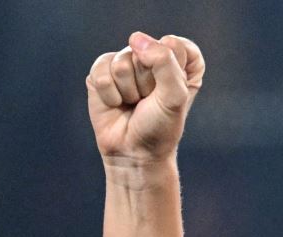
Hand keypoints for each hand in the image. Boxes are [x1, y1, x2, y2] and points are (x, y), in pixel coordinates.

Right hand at [87, 32, 204, 165]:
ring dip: (128, 90)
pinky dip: (110, 94)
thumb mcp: (174, 96)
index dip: (173, 68)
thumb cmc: (160, 127)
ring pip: (122, 62)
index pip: (177, 45)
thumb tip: (136, 38)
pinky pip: (101, 72)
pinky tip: (116, 104)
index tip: (171, 90)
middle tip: (149, 101)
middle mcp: (153, 60)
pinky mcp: (102, 72)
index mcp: (181, 65)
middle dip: (148, 83)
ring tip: (133, 103)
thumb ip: (164, 62)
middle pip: (146, 51)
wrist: (133, 152)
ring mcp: (126, 64)